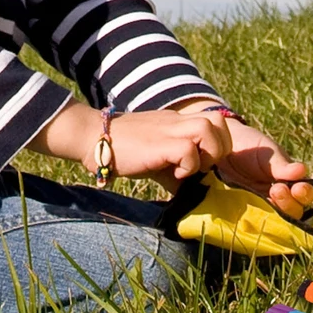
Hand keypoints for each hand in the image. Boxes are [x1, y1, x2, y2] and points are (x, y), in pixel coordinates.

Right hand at [36, 102, 232, 190]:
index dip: (219, 143)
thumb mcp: (156, 156)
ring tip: (192, 169)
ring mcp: (169, 130)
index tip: (206, 163)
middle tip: (204, 165)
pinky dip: (189, 165)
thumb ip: (176, 168)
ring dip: (209, 153)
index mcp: (178, 122)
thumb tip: (193, 191)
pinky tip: (175, 175)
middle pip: (220, 122)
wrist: (92, 137)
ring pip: (210, 128)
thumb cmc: (123, 150)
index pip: (215, 122)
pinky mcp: (159, 143)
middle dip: (220, 147)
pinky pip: (188, 149)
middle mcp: (177, 122)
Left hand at [198, 114, 312, 219]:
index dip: (305, 195)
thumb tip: (302, 170)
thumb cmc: (250, 146)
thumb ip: (282, 166)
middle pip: (294, 211)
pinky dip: (258, 217)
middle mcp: (280, 196)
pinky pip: (256, 219)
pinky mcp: (246, 210)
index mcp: (291, 181)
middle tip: (277, 189)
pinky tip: (253, 206)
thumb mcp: (268, 154)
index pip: (305, 195)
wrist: (222, 145)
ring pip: (277, 218)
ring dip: (276, 210)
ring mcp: (262, 204)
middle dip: (290, 203)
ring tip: (268, 193)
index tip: (298, 187)